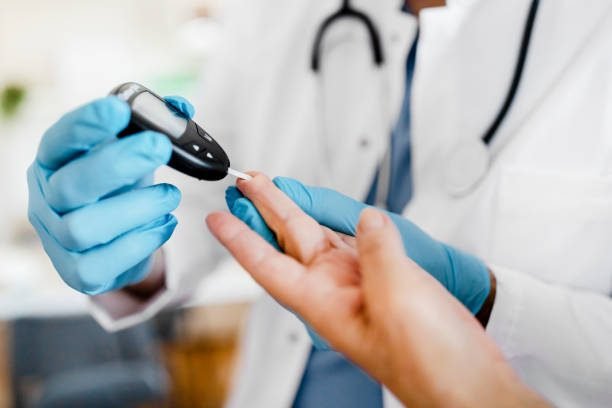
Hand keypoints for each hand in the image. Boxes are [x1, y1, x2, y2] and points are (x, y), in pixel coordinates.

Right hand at [27, 95, 193, 294]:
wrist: (116, 241)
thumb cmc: (120, 189)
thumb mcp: (132, 154)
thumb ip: (154, 128)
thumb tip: (182, 107)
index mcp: (56, 162)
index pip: (60, 140)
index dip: (86, 124)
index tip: (119, 109)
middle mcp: (49, 199)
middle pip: (72, 184)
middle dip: (119, 163)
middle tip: (160, 146)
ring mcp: (58, 238)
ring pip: (85, 227)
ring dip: (136, 208)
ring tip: (170, 196)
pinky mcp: (78, 272)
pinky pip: (102, 263)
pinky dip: (140, 243)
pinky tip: (164, 225)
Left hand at [207, 175, 545, 406]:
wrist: (469, 382)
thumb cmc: (428, 361)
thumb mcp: (396, 296)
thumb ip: (376, 250)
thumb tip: (368, 221)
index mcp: (325, 303)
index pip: (268, 264)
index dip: (240, 240)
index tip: (217, 219)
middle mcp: (337, 292)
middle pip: (291, 241)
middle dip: (266, 209)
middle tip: (245, 182)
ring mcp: (363, 286)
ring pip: (320, 238)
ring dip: (296, 211)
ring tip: (275, 186)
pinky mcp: (390, 282)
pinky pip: (358, 242)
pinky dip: (344, 221)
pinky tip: (335, 210)